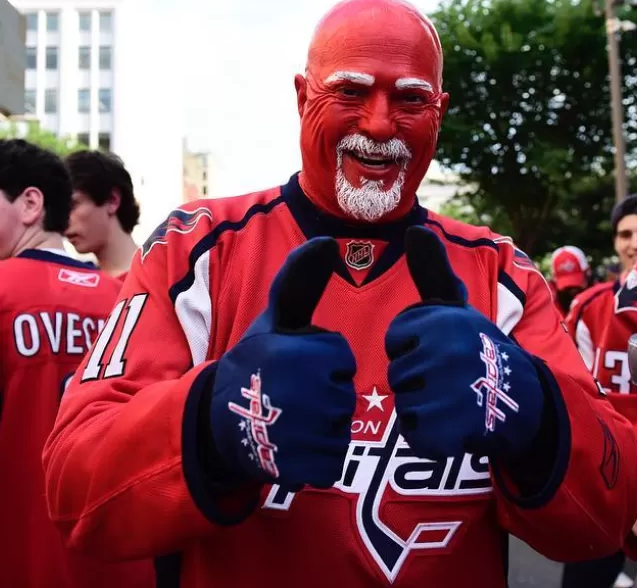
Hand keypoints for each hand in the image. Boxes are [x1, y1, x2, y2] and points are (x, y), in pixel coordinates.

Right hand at [210, 237, 356, 490]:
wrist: (215, 424)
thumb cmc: (252, 364)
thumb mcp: (274, 320)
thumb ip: (299, 281)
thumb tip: (325, 243)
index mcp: (296, 355)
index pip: (341, 359)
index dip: (322, 361)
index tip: (293, 366)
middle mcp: (300, 396)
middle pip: (344, 395)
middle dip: (324, 395)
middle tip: (290, 396)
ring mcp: (299, 436)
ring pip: (341, 428)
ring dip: (322, 426)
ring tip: (288, 419)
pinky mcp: (299, 469)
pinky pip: (332, 460)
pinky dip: (316, 457)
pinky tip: (290, 446)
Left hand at [385, 226, 544, 461]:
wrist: (524, 398)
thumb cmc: (478, 346)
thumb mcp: (456, 306)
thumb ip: (432, 271)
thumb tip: (415, 229)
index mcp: (441, 320)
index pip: (396, 339)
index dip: (414, 347)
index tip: (442, 348)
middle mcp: (444, 352)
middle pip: (398, 374)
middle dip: (420, 380)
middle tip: (453, 377)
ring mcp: (448, 393)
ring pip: (405, 404)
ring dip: (425, 407)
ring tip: (456, 398)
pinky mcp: (450, 431)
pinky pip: (416, 434)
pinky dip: (432, 435)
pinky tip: (457, 423)